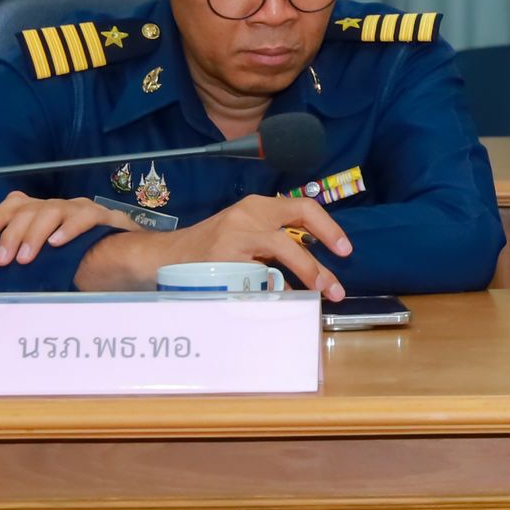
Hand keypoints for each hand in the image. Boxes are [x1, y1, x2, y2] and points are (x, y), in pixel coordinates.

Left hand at [0, 192, 138, 265]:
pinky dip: (69, 228)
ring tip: (25, 258)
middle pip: (30, 208)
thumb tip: (2, 280)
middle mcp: (64, 207)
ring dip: (34, 233)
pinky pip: (86, 217)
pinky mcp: (109, 218)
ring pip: (53, 209)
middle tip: (4, 260)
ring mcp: (85, 210)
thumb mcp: (56, 263)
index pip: (17, 204)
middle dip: (12, 232)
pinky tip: (58, 243)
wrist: (139, 260)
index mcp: (48, 215)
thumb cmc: (93, 266)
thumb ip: (35, 263)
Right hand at [159, 195, 355, 300]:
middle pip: (298, 228)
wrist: (163, 256)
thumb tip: (316, 266)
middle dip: (323, 259)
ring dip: (308, 272)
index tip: (345, 249)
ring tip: (319, 293)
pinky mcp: (223, 258)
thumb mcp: (244, 232)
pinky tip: (283, 302)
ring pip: (285, 249)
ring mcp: (236, 235)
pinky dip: (276, 290)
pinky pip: (260, 276)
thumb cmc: (211, 248)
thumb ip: (275, 239)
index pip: (304, 206)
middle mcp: (248, 215)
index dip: (329, 227)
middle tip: (336, 286)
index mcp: (257, 207)